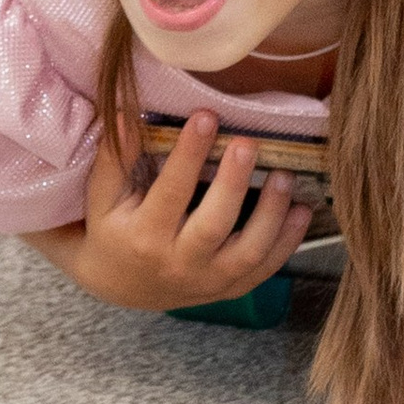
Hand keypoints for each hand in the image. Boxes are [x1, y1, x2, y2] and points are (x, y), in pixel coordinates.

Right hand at [73, 112, 313, 312]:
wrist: (122, 287)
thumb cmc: (113, 231)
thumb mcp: (103, 198)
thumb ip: (114, 159)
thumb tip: (127, 115)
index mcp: (145, 237)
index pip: (170, 192)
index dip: (189, 155)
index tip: (206, 117)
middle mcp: (178, 264)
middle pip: (214, 226)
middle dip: (234, 184)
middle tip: (249, 143)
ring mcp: (209, 281)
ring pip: (249, 253)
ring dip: (272, 214)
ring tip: (285, 175)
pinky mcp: (230, 289)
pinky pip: (265, 269)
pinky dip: (288, 242)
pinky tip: (301, 210)